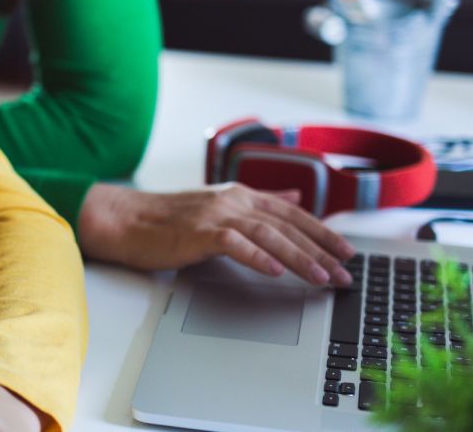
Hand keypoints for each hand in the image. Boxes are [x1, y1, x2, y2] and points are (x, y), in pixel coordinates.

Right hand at [77, 182, 354, 286]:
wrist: (125, 220)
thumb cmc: (168, 219)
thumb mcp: (219, 205)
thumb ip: (257, 202)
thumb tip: (293, 196)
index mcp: (240, 194)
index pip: (292, 212)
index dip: (323, 232)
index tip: (346, 252)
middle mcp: (232, 200)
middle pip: (287, 225)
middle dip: (320, 251)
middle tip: (345, 275)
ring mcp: (215, 215)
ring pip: (268, 235)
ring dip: (299, 257)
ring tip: (322, 278)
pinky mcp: (198, 233)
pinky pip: (235, 244)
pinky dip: (258, 257)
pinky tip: (275, 271)